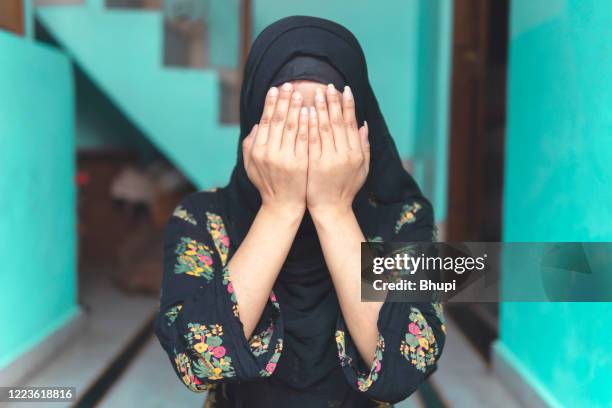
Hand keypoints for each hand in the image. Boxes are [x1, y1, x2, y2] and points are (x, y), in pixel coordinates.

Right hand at [243, 83, 308, 216]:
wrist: (283, 205)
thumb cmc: (267, 184)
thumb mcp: (251, 165)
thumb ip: (250, 144)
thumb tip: (258, 123)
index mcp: (257, 150)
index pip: (265, 121)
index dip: (270, 103)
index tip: (276, 88)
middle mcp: (269, 153)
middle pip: (278, 120)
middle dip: (284, 100)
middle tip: (289, 84)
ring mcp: (285, 158)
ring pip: (291, 127)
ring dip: (296, 108)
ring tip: (300, 93)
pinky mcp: (300, 163)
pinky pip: (304, 139)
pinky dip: (307, 124)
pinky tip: (310, 112)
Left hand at [306, 84, 368, 216]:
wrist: (331, 209)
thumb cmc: (345, 188)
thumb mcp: (361, 168)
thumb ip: (363, 146)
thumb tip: (364, 124)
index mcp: (356, 153)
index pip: (351, 123)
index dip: (348, 105)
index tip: (344, 89)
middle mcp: (345, 154)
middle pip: (338, 122)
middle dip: (333, 102)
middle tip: (328, 86)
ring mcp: (329, 159)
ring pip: (325, 128)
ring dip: (321, 109)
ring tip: (316, 93)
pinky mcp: (314, 164)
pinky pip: (311, 140)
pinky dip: (310, 125)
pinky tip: (306, 112)